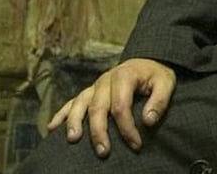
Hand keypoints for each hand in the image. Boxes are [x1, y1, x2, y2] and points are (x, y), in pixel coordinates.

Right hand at [46, 57, 175, 157]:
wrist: (146, 63)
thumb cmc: (155, 76)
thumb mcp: (165, 83)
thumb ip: (159, 101)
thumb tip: (148, 121)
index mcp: (124, 75)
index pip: (121, 106)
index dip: (127, 128)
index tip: (136, 145)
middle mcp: (105, 80)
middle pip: (98, 107)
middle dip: (99, 131)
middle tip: (103, 152)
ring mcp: (95, 86)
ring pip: (80, 104)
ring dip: (74, 122)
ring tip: (73, 139)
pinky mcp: (89, 92)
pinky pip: (71, 102)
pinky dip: (61, 114)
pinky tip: (52, 128)